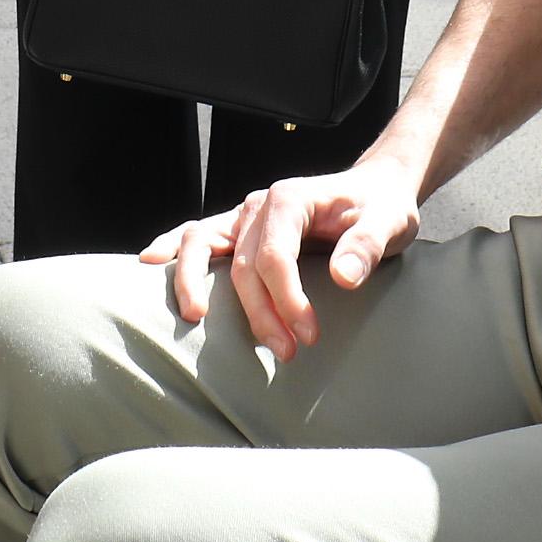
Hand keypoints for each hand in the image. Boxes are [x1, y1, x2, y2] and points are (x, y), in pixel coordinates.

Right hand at [146, 157, 421, 356]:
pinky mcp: (239, 230)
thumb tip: (343, 277)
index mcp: (290, 198)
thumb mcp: (390, 222)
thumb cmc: (381, 207)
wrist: (374, 188)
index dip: (287, 299)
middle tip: (283, 352)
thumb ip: (366, 247)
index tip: (307, 336)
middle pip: (240, 261)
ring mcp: (244, 216)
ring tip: (193, 319)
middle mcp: (259, 204)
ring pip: (201, 242)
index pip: (274, 255)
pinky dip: (173, 249)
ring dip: (196, 282)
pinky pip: (197, 236)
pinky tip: (152, 264)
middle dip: (257, 311)